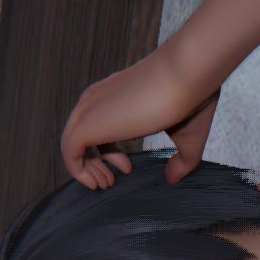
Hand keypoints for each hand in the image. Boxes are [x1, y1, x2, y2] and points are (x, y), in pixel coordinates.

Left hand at [60, 51, 221, 188]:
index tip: (128, 167)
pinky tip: (96, 183)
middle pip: (82, 135)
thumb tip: (173, 179)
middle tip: (112, 181)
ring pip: (71, 143)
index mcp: (114, 95)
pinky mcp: (87, 124)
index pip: (99, 125)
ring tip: (106, 184)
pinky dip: (78, 171)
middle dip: (96, 162)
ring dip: (86, 169)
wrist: (186, 75)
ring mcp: (89, 109)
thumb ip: (179, 160)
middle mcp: (97, 99)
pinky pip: (69, 151)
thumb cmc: (190, 97)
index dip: (110, 152)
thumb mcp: (187, 136)